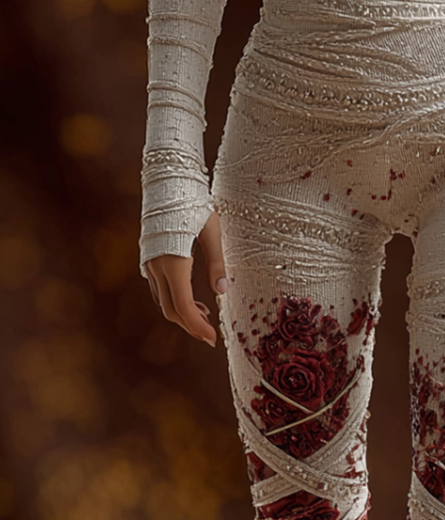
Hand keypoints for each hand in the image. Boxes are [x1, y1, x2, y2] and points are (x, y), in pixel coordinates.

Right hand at [144, 210, 227, 346]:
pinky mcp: (148, 259)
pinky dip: (175, 300)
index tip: (212, 339)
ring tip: (206, 315)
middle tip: (210, 334)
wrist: (168, 180)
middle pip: (170, 310)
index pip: (183, 306)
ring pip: (163, 301)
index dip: (197, 326)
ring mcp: (149, 263)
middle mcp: (157, 267)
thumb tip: (222, 293)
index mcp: (174, 262)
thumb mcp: (213, 232)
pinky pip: (159, 289)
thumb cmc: (194, 203)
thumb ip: (217, 264)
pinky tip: (192, 298)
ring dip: (182, 313)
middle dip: (190, 325)